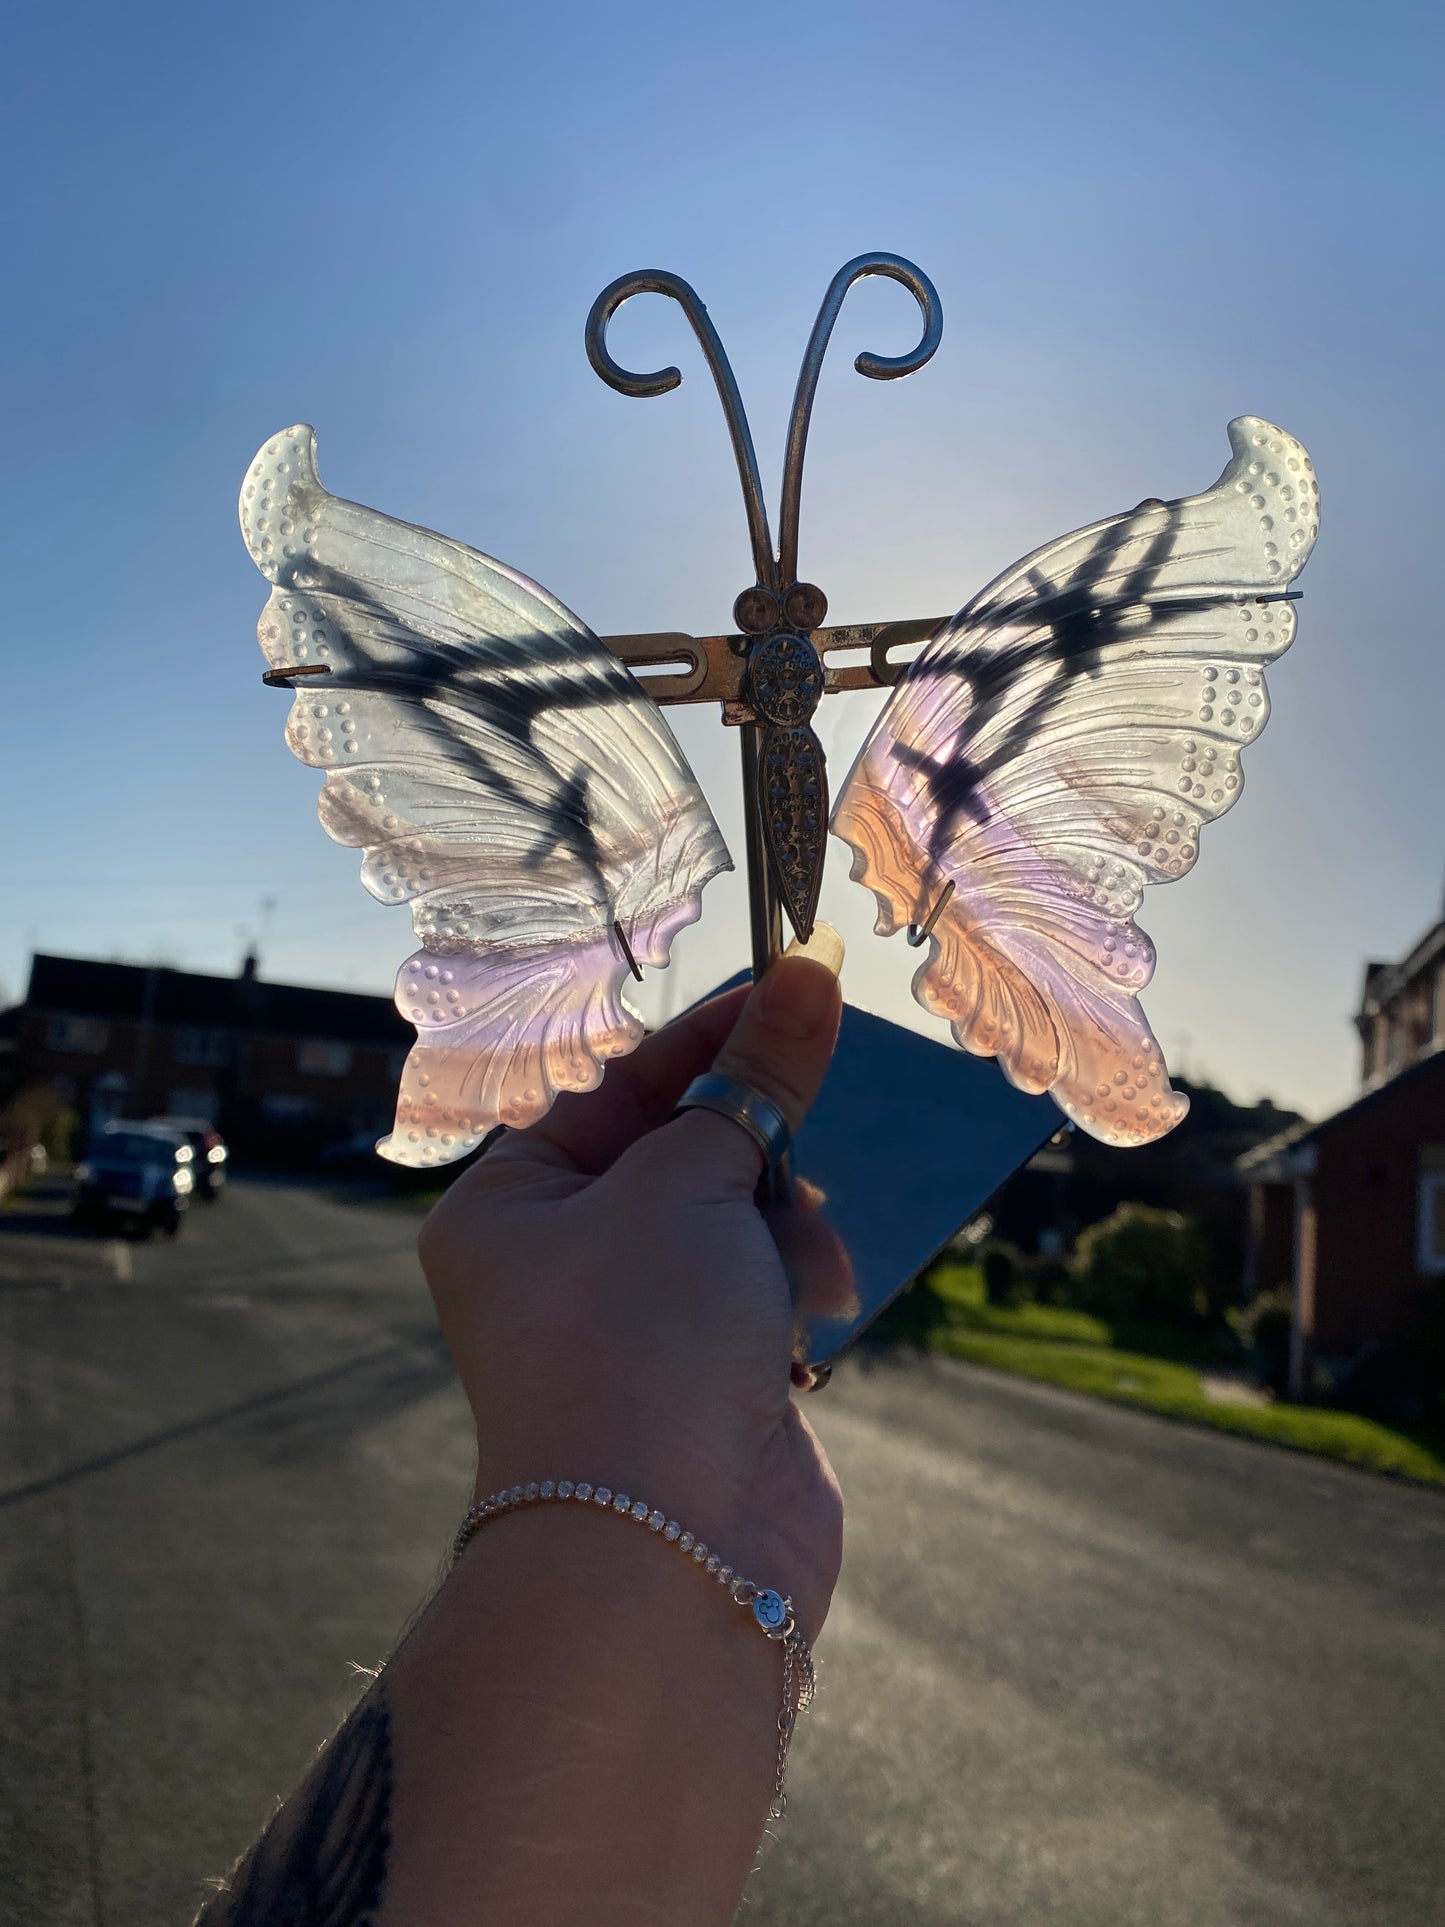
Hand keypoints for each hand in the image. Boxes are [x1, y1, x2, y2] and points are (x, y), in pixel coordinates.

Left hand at [417, 944, 847, 1632]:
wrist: (669, 1556)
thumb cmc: (639, 1346)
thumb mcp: (692, 1181)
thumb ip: (756, 1077)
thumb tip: (810, 969)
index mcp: (510, 1203)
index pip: (617, 1081)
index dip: (710, 1033)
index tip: (798, 985)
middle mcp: (560, 1260)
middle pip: (682, 1145)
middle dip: (754, 1145)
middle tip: (806, 1126)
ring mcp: (635, 1325)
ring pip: (737, 1215)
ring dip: (783, 1226)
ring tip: (798, 1273)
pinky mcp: (705, 1377)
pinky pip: (765, 1287)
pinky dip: (796, 1285)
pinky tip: (811, 1313)